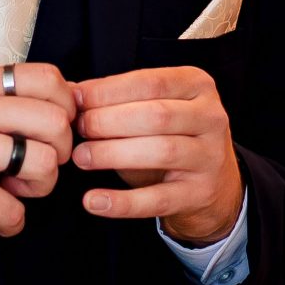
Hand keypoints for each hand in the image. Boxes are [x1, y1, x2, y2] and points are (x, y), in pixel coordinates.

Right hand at [0, 64, 76, 254]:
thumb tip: (59, 102)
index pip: (47, 77)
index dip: (66, 107)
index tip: (54, 131)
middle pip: (56, 121)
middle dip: (60, 152)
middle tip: (37, 167)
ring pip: (45, 163)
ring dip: (40, 188)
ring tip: (15, 192)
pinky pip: (15, 209)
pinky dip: (11, 222)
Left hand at [71, 66, 244, 244]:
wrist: (214, 183)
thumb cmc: (174, 136)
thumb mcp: (153, 109)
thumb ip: (116, 99)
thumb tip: (70, 92)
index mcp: (197, 86)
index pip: (150, 82)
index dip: (108, 91)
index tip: (77, 100)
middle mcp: (211, 118)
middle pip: (156, 115)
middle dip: (109, 121)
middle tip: (78, 129)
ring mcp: (209, 157)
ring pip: (160, 152)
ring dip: (113, 154)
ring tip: (82, 157)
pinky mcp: (200, 194)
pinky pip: (157, 199)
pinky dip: (122, 202)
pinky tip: (94, 200)